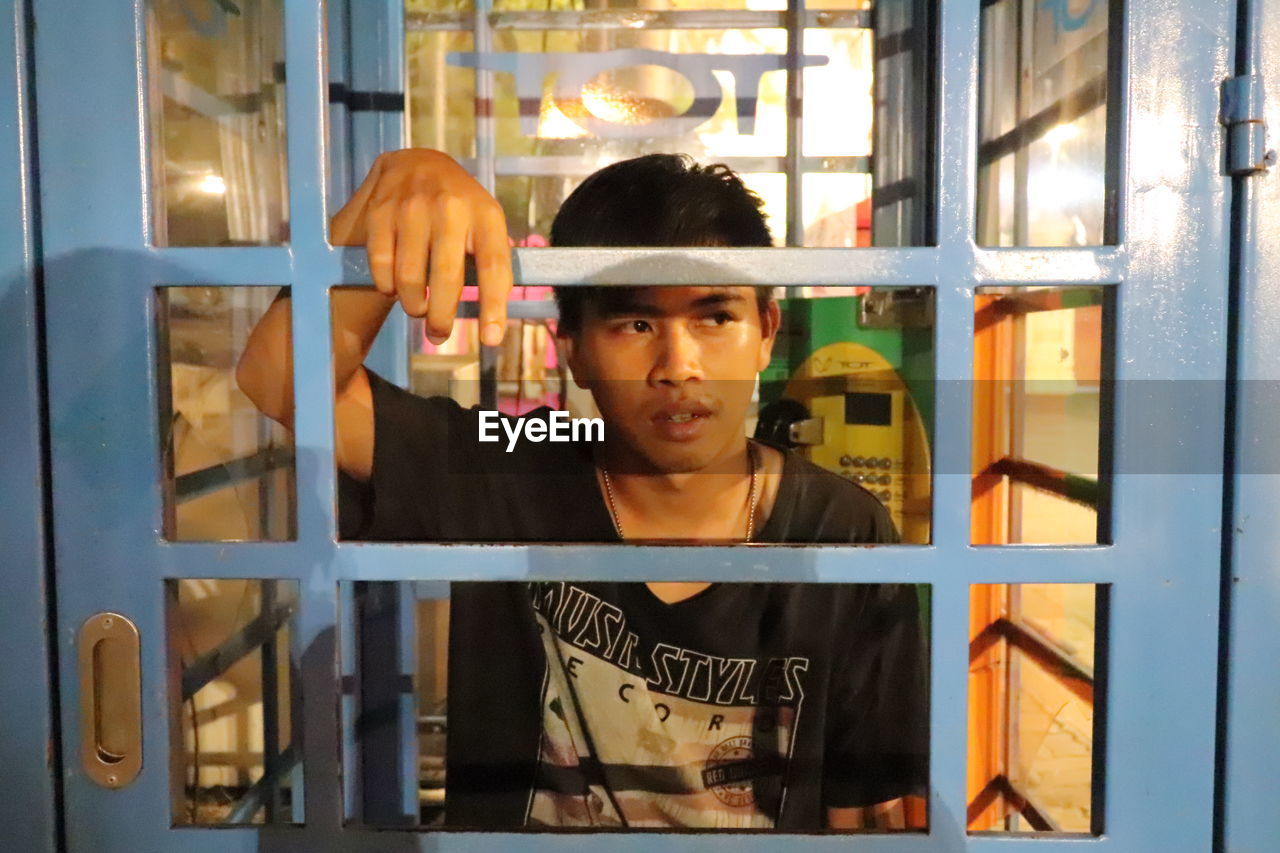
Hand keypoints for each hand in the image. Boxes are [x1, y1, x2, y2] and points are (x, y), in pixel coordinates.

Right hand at [330, 148, 511, 345]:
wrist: (418, 161)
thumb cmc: (460, 208)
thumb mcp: (486, 225)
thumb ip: (494, 264)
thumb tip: (495, 321)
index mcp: (485, 215)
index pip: (494, 266)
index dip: (493, 307)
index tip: (491, 339)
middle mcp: (450, 208)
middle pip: (447, 278)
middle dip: (442, 318)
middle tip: (439, 335)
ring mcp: (412, 208)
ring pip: (410, 278)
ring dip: (413, 305)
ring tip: (418, 309)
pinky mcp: (380, 211)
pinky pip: (382, 267)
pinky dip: (387, 287)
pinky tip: (394, 287)